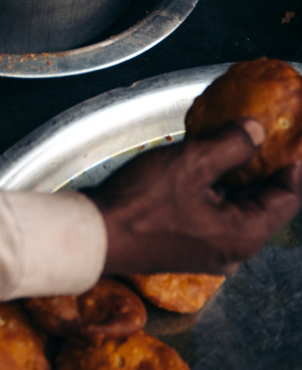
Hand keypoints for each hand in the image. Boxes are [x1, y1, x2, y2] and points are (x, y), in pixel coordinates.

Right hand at [92, 119, 301, 275]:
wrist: (99, 234)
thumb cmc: (143, 202)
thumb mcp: (192, 163)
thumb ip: (232, 145)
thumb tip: (257, 131)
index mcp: (244, 235)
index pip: (289, 197)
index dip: (295, 164)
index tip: (296, 138)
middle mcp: (234, 249)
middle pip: (267, 204)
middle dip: (269, 167)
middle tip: (272, 135)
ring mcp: (211, 250)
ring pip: (241, 208)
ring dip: (243, 176)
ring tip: (241, 140)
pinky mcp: (191, 244)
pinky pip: (219, 213)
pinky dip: (222, 187)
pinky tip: (209, 162)